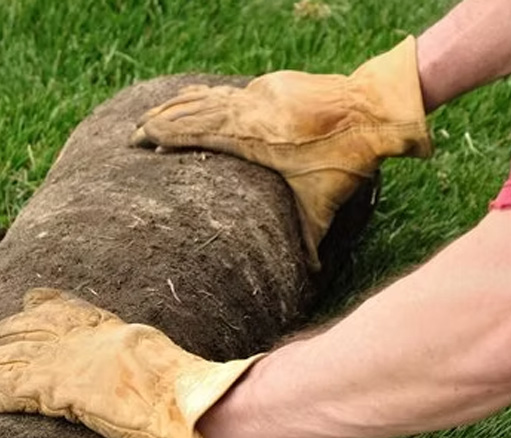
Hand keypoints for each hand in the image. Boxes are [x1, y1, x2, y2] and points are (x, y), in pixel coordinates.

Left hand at [0, 289, 291, 437]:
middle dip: (1, 339)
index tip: (27, 302)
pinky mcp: (52, 389)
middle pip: (29, 333)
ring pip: (9, 361)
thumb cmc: (190, 390)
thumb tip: (191, 383)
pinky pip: (5, 390)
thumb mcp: (172, 367)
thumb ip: (161, 367)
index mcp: (109, 331)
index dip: (41, 308)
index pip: (67, 311)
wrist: (185, 399)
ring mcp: (65, 362)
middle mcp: (81, 340)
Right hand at [133, 37, 430, 263]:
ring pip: (209, 96)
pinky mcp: (275, 84)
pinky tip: (197, 100)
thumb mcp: (323, 206)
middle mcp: (249, 109)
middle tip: (134, 132)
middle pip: (193, 110)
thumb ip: (310, 242)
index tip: (140, 141)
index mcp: (250, 138)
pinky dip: (207, 97)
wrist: (376, 109)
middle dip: (160, 120)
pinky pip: (229, 91)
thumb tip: (310, 280)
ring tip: (154, 115)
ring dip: (180, 105)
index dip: (165, 134)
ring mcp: (261, 92)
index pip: (196, 130)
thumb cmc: (347, 161)